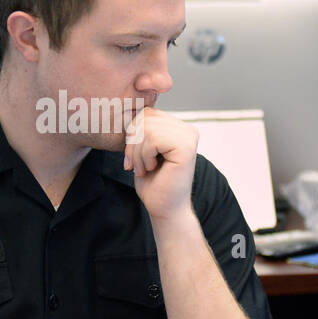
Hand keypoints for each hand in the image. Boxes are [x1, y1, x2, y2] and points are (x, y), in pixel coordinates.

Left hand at [122, 107, 197, 221]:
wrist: (164, 209)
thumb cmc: (153, 182)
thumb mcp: (142, 149)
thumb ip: (142, 129)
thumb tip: (128, 110)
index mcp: (178, 127)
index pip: (146, 113)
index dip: (132, 134)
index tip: (132, 158)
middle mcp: (187, 129)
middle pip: (144, 118)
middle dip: (133, 144)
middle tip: (137, 165)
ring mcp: (189, 136)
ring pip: (147, 128)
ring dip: (138, 153)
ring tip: (145, 168)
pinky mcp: (186, 147)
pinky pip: (152, 139)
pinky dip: (144, 156)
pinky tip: (152, 168)